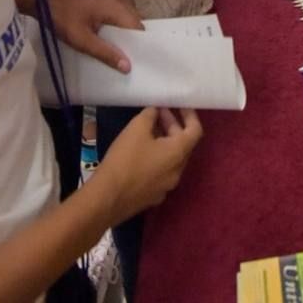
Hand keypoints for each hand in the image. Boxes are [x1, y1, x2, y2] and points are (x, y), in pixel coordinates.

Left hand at [44, 0, 143, 73]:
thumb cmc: (61, 17)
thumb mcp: (82, 39)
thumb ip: (105, 52)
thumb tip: (128, 67)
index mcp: (116, 7)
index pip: (138, 28)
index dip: (140, 46)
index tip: (140, 64)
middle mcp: (117, 0)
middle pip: (133, 24)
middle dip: (132, 43)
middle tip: (130, 64)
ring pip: (124, 22)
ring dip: (122, 38)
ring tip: (121, 58)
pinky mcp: (101, 2)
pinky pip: (115, 18)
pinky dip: (115, 32)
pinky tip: (108, 45)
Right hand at [96, 107, 202, 222]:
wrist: (107, 198)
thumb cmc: (125, 159)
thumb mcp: (136, 128)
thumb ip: (150, 115)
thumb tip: (156, 112)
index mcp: (178, 154)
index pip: (195, 130)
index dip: (190, 115)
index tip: (179, 104)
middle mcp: (178, 171)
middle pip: (182, 144)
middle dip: (172, 125)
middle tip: (158, 112)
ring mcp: (166, 187)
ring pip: (171, 159)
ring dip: (163, 141)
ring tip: (147, 129)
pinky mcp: (153, 196)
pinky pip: (160, 172)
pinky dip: (156, 157)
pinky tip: (139, 152)